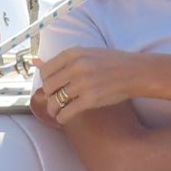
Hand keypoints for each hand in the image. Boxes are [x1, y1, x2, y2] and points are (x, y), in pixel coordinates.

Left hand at [36, 46, 152, 123]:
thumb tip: (35, 61)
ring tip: (56, 112)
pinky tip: (64, 118)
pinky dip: (62, 117)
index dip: (46, 82)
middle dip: (49, 96)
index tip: (51, 87)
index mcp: (73, 53)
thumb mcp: (87, 54)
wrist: (135, 72)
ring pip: (55, 101)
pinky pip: (67, 112)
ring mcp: (83, 83)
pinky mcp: (91, 99)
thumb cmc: (111, 62)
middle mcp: (76, 67)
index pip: (46, 71)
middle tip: (53, 101)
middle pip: (48, 87)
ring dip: (53, 110)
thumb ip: (63, 60)